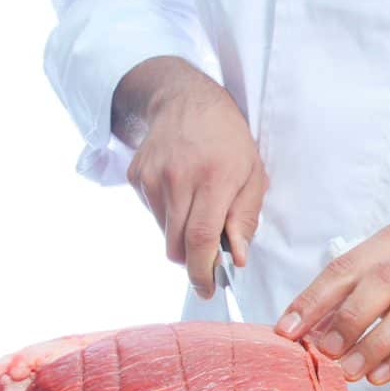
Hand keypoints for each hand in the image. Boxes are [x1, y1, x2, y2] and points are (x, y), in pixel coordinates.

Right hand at [117, 57, 267, 297]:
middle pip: (177, 245)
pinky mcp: (136, 177)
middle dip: (193, 261)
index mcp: (214, 178)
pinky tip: (181, 192)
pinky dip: (168, 216)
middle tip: (210, 257)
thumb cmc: (228, 140)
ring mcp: (152, 178)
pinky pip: (153, 215)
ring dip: (181, 236)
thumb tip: (237, 258)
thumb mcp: (253, 174)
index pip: (202, 238)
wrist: (185, 100)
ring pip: (163, 234)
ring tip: (198, 208)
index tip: (207, 290)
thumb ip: (245, 218)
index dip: (203, 272)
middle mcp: (179, 179)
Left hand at [274, 222, 389, 383]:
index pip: (348, 266)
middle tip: (321, 350)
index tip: (288, 328)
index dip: (314, 298)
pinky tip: (380, 375)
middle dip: (345, 320)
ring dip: (373, 344)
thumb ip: (358, 290)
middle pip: (380, 284)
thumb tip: (311, 326)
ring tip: (348, 370)